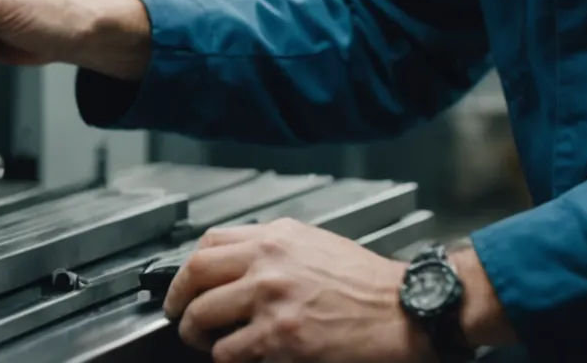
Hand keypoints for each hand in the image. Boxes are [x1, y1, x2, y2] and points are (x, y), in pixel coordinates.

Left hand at [163, 219, 428, 362]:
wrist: (407, 310)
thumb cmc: (369, 283)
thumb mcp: (317, 245)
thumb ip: (275, 250)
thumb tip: (237, 265)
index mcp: (276, 236)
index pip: (209, 243)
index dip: (188, 269)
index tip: (184, 283)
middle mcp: (268, 262)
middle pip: (195, 276)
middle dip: (179, 301)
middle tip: (180, 316)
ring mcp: (271, 299)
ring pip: (203, 317)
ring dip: (199, 335)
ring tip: (208, 342)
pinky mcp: (279, 337)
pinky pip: (229, 352)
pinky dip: (228, 358)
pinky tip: (242, 357)